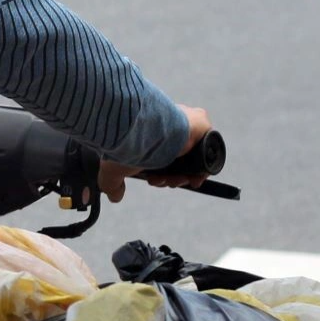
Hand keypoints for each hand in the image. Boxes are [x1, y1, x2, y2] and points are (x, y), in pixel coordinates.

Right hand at [98, 105, 214, 203]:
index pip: (160, 154)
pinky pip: (207, 153)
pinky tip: (192, 179)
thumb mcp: (115, 166)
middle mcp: (169, 124)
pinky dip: (201, 170)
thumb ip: (112, 182)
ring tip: (172, 182)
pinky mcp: (201, 126)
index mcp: (149, 129)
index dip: (159, 171)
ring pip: (190, 159)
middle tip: (161, 182)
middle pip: (177, 159)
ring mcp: (186, 125)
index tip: (155, 180)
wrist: (140, 125)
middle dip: (170, 177)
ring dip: (182, 176)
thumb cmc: (125, 140)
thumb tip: (113, 196)